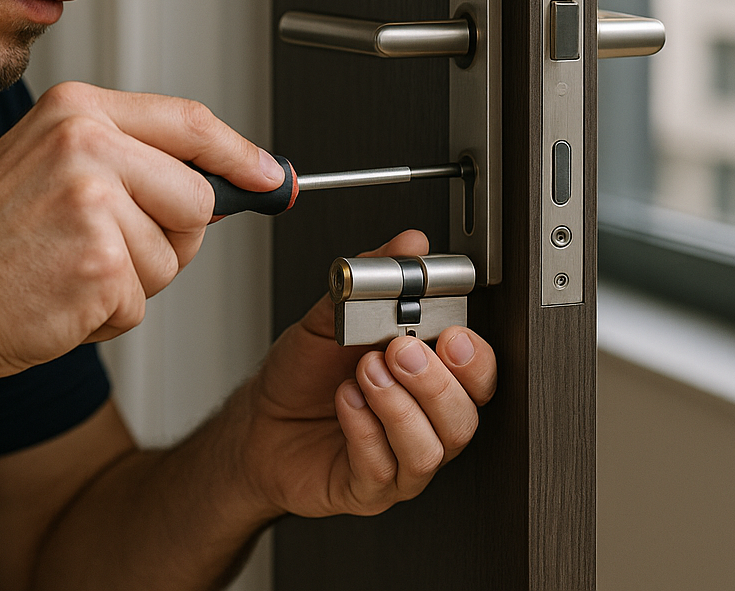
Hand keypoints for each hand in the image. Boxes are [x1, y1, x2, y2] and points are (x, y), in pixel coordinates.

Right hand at [0, 81, 285, 380]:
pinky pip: (144, 300)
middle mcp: (85, 143)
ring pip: (175, 256)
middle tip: (104, 251)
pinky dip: (109, 315)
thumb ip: (129, 159)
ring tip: (67, 271)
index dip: (241, 155)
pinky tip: (60, 298)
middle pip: (198, 198)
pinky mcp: (98, 261)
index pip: (190, 122)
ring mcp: (93, 200)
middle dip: (172, 239)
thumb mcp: (48, 165)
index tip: (272, 177)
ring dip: (133, 283)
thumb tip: (227, 180)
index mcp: (75, 109)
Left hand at [237, 229, 495, 517]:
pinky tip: (346, 404)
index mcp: (427, 379)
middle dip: (435, 381)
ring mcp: (400, 459)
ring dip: (400, 407)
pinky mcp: (369, 488)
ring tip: (365, 373)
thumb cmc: (302, 374)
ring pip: (432, 449)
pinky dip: (366, 432)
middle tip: (399, 349)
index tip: (451, 334)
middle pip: (464, 415)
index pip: (477, 375)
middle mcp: (423, 422)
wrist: (257, 421)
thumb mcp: (331, 316)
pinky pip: (384, 469)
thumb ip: (371, 281)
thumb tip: (409, 244)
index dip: (473, 359)